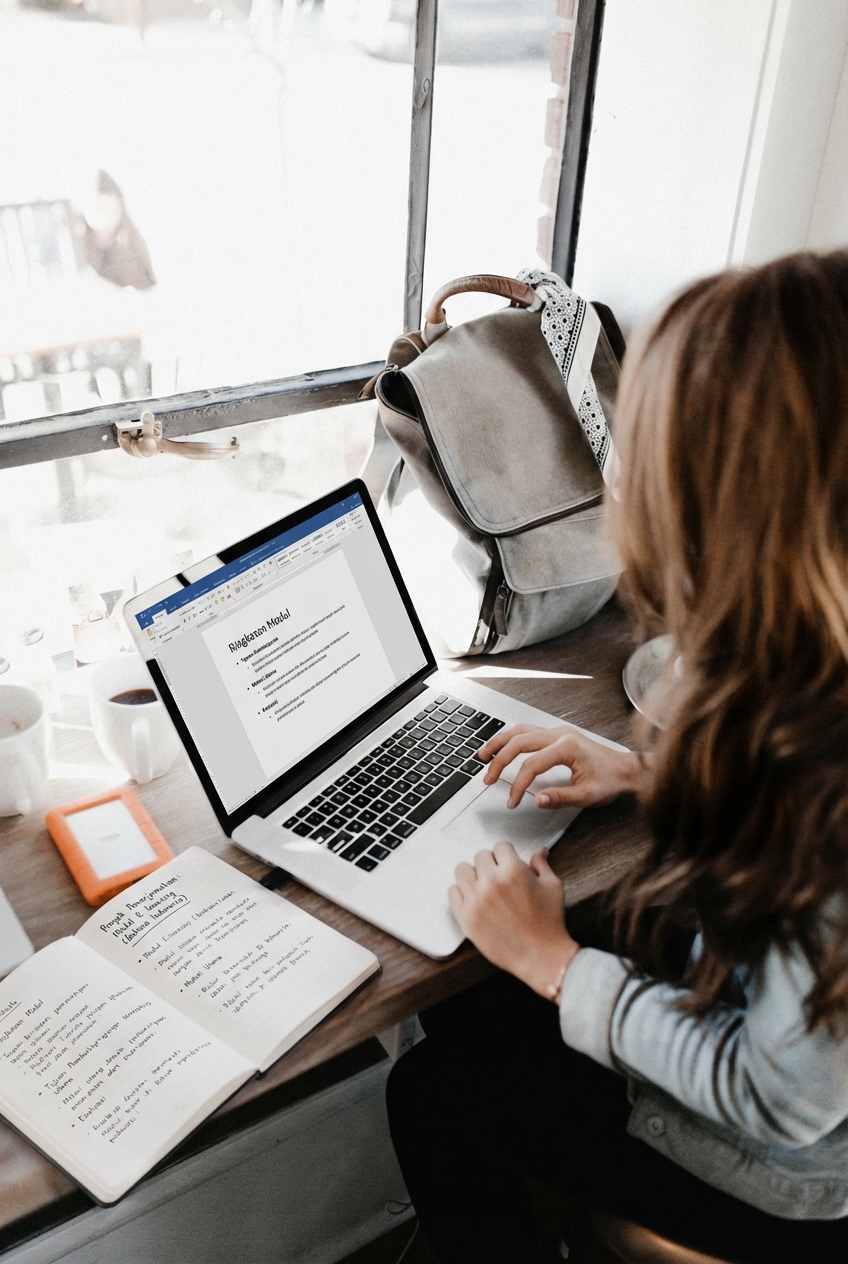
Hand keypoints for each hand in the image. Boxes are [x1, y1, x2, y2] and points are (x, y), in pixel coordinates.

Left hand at [449, 843, 578, 1000]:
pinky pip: (453, 892)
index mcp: (513, 870)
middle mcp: (491, 882)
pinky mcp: (465, 917)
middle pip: (480, 856)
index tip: (508, 863)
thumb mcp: (552, 887)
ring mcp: (475, 900)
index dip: (507, 855)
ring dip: (473, 875)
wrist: (540, 957)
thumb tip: (539, 851)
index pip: (500, 846)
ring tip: (484, 886)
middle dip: (491, 864)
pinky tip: (474, 899)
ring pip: (462, 870)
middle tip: (499, 878)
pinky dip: (462, 893)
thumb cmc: (549, 923)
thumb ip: (541, 865)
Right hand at [477, 723, 641, 808]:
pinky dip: (512, 739)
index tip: (513, 801)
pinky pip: (528, 731)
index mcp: (567, 747)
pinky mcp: (558, 735)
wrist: (628, 769)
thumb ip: (560, 798)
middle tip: (488, 778)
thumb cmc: (612, 780)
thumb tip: (536, 800)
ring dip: (500, 742)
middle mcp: (560, 734)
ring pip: (521, 730)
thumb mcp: (587, 796)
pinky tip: (503, 747)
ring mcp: (559, 732)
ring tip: (484, 755)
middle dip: (499, 761)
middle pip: (519, 741)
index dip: (518, 785)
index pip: (531, 765)